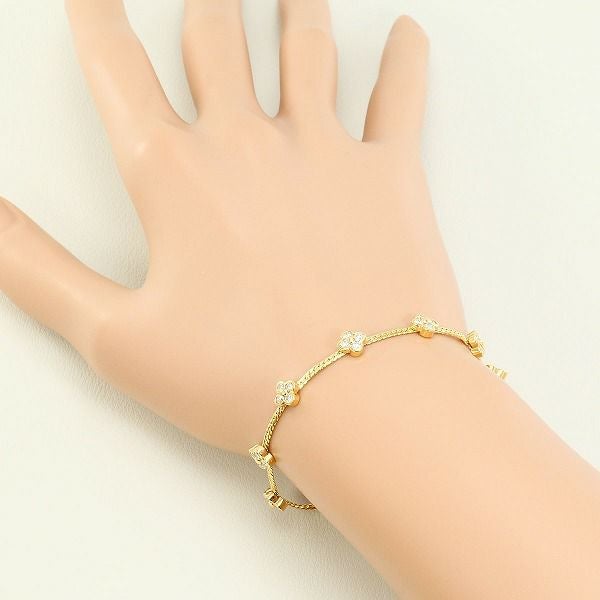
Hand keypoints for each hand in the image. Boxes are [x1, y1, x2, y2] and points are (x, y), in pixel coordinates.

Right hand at [0, 1, 460, 453]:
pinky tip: (406, 32)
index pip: (116, 68)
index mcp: (175, 176)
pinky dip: (405, 58)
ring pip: (306, 46)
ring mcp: (327, 151)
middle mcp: (250, 144)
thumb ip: (37, 272)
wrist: (361, 399)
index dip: (94, 19)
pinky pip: (400, 97)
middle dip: (203, 2)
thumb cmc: (242, 378)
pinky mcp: (393, 176)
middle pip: (214, 34)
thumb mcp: (116, 340)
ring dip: (294, 6)